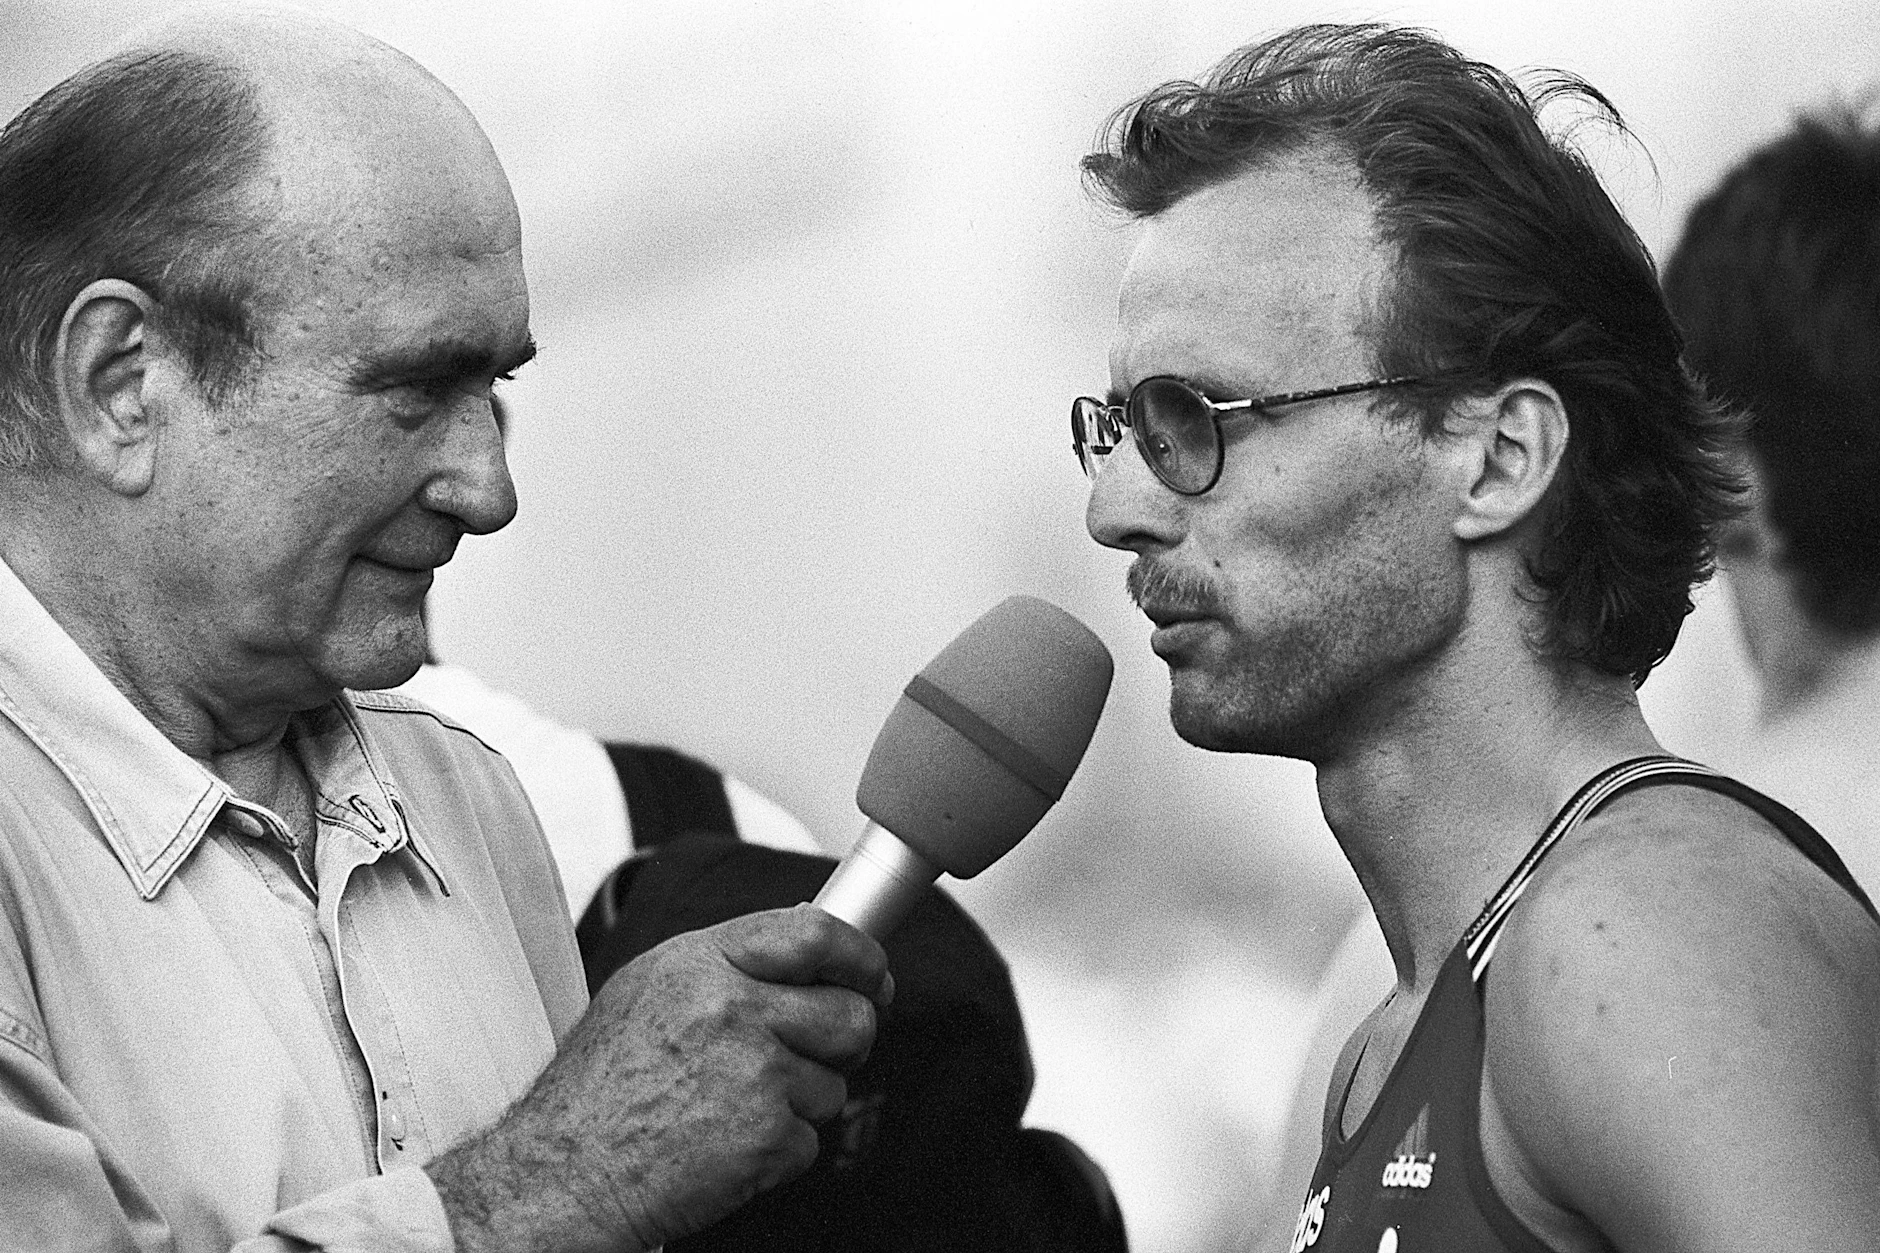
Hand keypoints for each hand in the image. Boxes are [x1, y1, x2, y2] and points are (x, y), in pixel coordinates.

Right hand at [429, 903, 891, 1252]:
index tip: (872, 976)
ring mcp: (752, 1072)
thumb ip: (726, 960)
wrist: (563, 1172)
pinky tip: (727, 1144)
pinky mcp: (764, 1135)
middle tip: (806, 1057)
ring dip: (800, 1103)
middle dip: (842, 1042)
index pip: (816, 934)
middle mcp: (731, 1008)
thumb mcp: (650, 989)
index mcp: (702, 962)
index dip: (861, 956)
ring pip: (835, 1082)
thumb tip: (804, 942)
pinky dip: (778, 1152)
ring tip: (735, 1107)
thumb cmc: (598, 1088)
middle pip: (851, 1013)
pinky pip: (811, 1140)